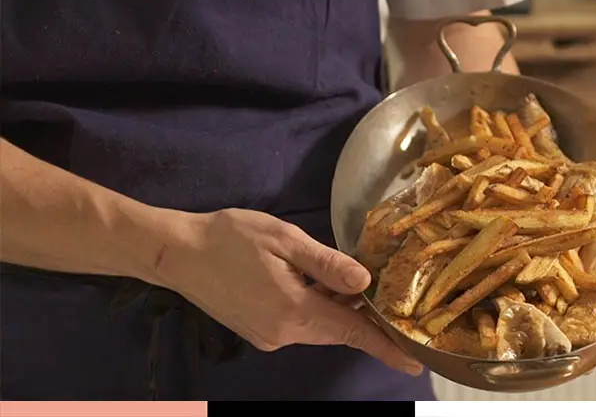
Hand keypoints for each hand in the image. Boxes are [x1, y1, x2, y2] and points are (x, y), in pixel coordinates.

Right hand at [148, 208, 422, 375]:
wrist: (177, 252)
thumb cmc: (231, 237)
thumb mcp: (284, 239)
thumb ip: (327, 263)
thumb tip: (365, 282)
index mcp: (294, 310)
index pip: (351, 332)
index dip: (385, 346)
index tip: (414, 363)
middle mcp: (283, 333)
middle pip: (337, 330)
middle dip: (360, 316)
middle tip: (381, 292)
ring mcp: (269, 337)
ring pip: (318, 327)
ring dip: (335, 309)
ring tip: (342, 279)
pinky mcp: (258, 334)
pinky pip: (299, 325)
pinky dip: (314, 308)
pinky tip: (310, 284)